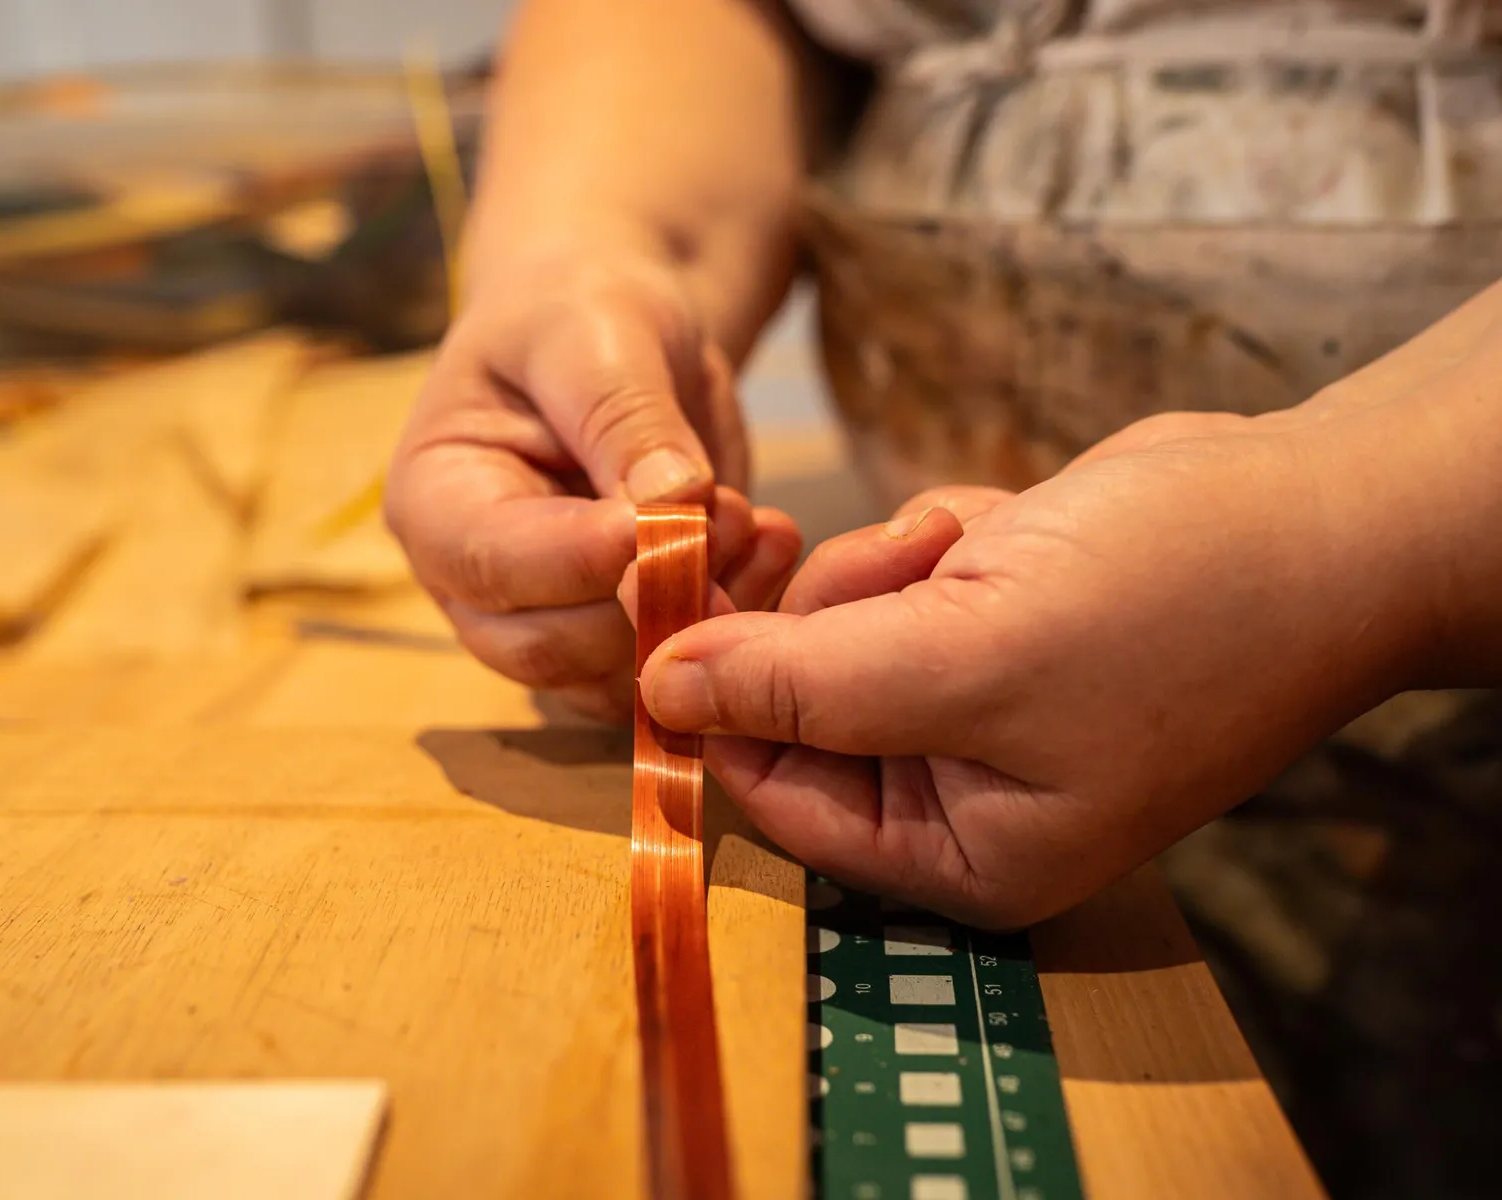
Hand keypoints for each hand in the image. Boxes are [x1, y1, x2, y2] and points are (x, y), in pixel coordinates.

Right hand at [386, 252, 798, 719]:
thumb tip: (670, 501)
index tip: (675, 515)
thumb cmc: (581, 314)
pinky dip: (728, 625)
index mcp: (434, 499)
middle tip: (734, 515)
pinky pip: (666, 668)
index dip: (585, 557)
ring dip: (701, 615)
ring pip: (613, 677)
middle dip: (651, 594)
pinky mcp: (612, 638)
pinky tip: (768, 551)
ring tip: (760, 526)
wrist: (620, 336)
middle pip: (548, 647)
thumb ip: (627, 416)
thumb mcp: (599, 334)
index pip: (493, 563)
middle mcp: (473, 584)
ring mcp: (542, 622)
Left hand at [629, 406, 1436, 926]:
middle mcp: (963, 792)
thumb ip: (801, 688)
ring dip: (894, 566)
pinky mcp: (993, 621)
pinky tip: (1013, 527)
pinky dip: (943, 538)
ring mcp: (979, 703)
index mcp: (963, 852)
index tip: (681, 608)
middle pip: (800, 702)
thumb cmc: (1168, 606)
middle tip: (913, 565)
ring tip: (976, 546)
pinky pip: (900, 575)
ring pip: (841, 623)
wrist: (1320, 514)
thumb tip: (660, 695)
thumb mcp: (966, 656)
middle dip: (840, 614)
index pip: (777, 799)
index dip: (720, 707)